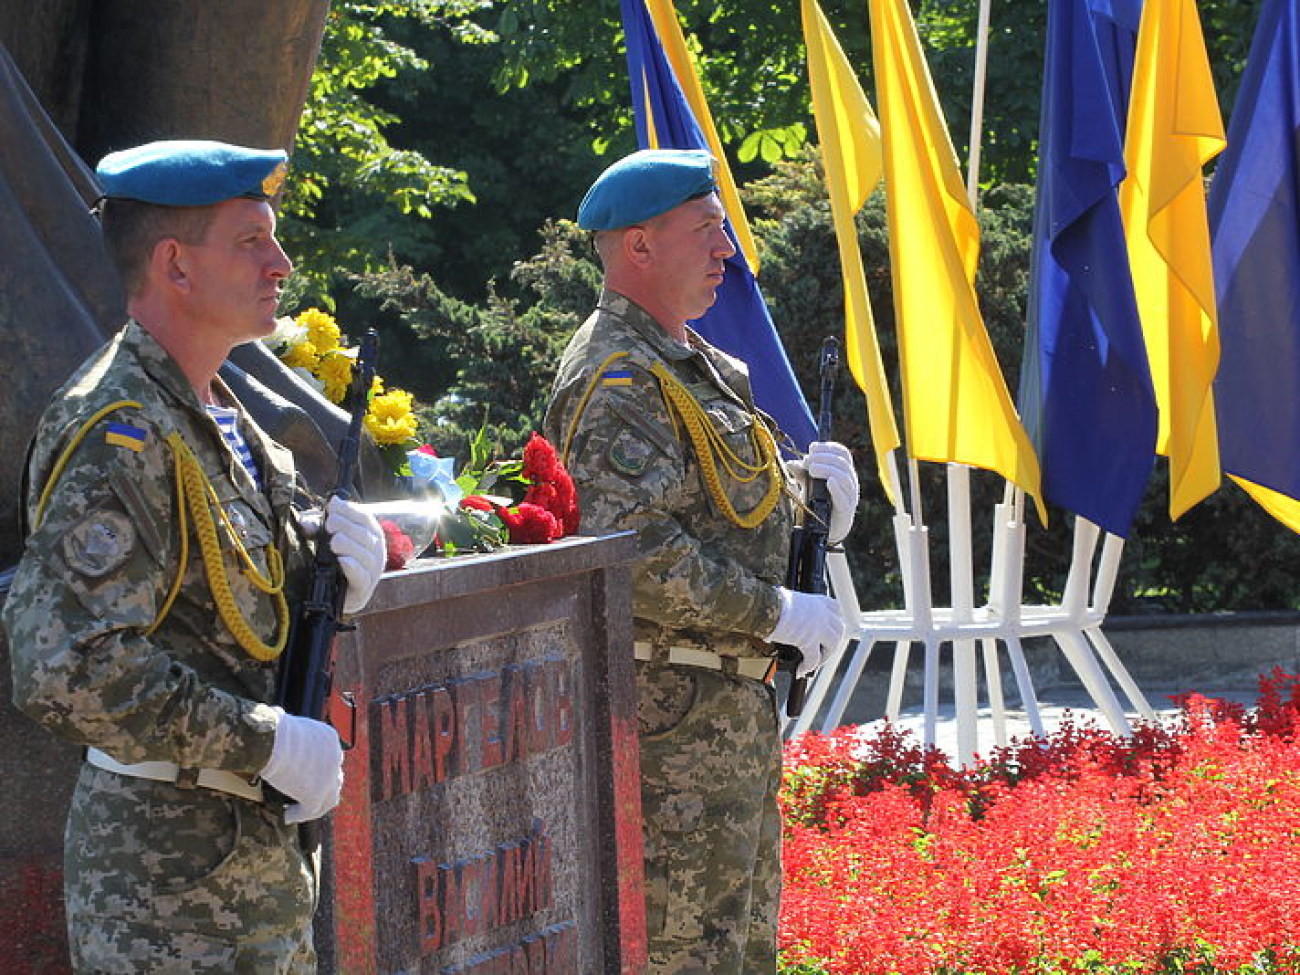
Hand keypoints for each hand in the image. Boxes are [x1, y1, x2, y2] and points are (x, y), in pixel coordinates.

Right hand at [260, 709, 343, 823]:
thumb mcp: (286, 719)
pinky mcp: (318, 793)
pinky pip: (311, 810)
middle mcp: (335, 756)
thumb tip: (275, 714)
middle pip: (335, 777)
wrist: (272, 740)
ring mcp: (329, 776)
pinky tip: (287, 816)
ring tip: (298, 811)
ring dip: (315, 805)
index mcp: (329, 738)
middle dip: (322, 787)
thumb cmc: (272, 727)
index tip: (303, 777)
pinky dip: (299, 815)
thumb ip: (287, 723)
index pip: (331, 758)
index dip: (319, 770)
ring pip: (329, 798)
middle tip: (305, 796)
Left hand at [324, 496, 384, 613]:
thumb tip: (304, 522)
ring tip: (333, 541)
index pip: (365, 517)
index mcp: (371, 534)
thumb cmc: (336, 562)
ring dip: (349, 545)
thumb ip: (317, 530)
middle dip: (346, 526)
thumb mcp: (328, 541)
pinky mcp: (364, 587)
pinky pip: (361, 575)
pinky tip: (341, 561)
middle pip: (364, 534)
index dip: (349, 510)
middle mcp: (376, 551)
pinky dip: (352, 567)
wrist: (340, 596)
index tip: (332, 506)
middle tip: (329, 524)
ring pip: (365, 554)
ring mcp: (372, 570)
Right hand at [766, 587, 844, 677]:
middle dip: (833, 641)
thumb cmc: (774, 601)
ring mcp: (819, 628)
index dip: (834, 620)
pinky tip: (800, 670)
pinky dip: (808, 666)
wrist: (769, 605)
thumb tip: (786, 618)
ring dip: (825, 655)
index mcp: (817, 601)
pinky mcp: (809, 641)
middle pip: (839, 630)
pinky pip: (813, 659)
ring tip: (814, 662)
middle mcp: (822, 613)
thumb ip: (795, 609)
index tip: (830, 626)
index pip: (836, 609)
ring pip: (833, 645)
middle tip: (823, 649)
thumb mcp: (790, 600)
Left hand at [803, 441, 858, 543]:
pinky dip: (837, 488)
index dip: (828, 447)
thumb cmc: (818, 504)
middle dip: (823, 457)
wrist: (825, 530)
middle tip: (807, 461)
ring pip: (844, 477)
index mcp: (843, 472)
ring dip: (827, 469)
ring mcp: (850, 495)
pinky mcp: (846, 510)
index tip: (812, 448)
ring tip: (812, 469)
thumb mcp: (808, 486)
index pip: (843, 453)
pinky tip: (829, 481)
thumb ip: (802, 474)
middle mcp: (850, 481)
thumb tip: (790, 463)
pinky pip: (844, 497)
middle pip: (842, 462)